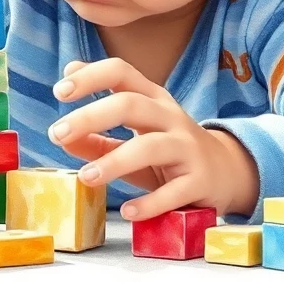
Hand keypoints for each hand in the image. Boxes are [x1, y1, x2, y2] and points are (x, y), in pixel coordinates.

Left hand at [49, 58, 258, 221]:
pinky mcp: (200, 181)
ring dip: (114, 162)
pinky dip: (150, 203)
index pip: (121, 72)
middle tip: (56, 133)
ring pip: (151, 147)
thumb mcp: (133, 139)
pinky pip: (174, 192)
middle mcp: (170, 116)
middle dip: (91, 116)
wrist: (226, 172)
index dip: (90, 77)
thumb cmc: (168, 152)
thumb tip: (62, 136)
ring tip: (86, 177)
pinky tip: (128, 211)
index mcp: (151, 98)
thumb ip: (96, 137)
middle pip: (131, 104)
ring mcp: (187, 147)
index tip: (59, 91)